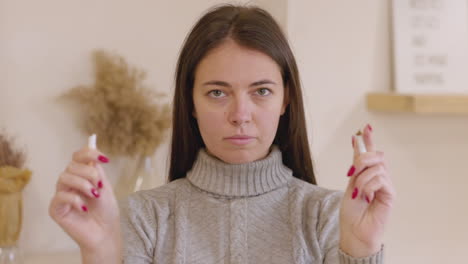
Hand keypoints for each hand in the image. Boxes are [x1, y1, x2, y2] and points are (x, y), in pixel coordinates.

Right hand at [48, 146, 120, 260]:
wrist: (105, 232)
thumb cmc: (106, 211)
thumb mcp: (105, 187)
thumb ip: (97, 172)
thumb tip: (91, 157)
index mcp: (82, 174)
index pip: (78, 156)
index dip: (90, 153)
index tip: (105, 159)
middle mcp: (69, 182)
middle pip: (72, 165)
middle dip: (89, 173)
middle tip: (100, 186)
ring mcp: (61, 194)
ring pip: (65, 178)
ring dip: (83, 184)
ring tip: (95, 195)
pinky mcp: (56, 208)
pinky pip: (60, 197)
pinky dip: (74, 199)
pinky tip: (84, 208)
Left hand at [339, 124, 395, 256]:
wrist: (354, 231)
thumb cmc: (351, 212)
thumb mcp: (350, 184)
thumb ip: (356, 165)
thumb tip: (356, 141)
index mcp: (367, 174)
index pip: (370, 153)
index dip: (369, 139)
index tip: (366, 127)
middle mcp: (378, 178)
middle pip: (377, 156)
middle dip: (363, 157)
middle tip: (352, 171)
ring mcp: (385, 186)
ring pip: (377, 167)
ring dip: (363, 178)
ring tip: (358, 192)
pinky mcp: (390, 194)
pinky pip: (381, 179)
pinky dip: (369, 185)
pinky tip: (366, 196)